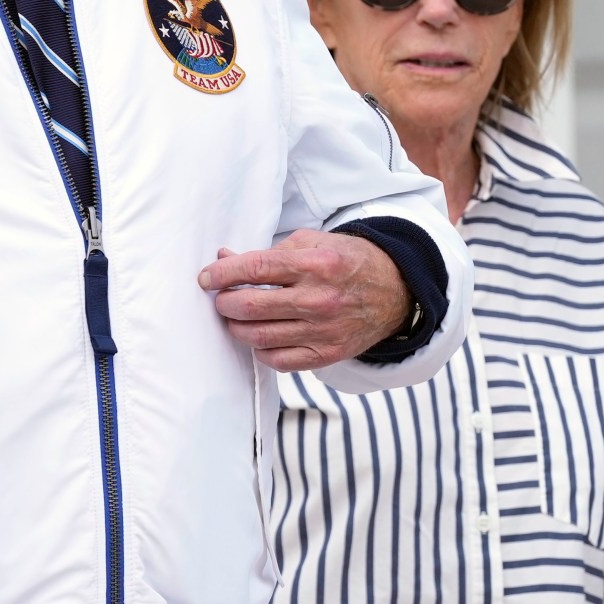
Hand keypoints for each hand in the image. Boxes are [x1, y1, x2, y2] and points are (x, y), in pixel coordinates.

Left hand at [199, 230, 407, 370]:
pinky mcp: (327, 354)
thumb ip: (269, 252)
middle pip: (250, 306)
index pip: (254, 268)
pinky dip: (260, 350)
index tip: (207, 278)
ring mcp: (323, 330)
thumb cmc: (350, 262)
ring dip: (236, 327)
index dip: (222, 274)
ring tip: (236, 318)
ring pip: (258, 336)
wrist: (396, 291)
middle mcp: (319, 299)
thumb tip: (224, 259)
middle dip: (225, 302)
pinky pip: (278, 360)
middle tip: (222, 298)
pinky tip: (260, 337)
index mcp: (315, 264)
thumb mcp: (314, 243)